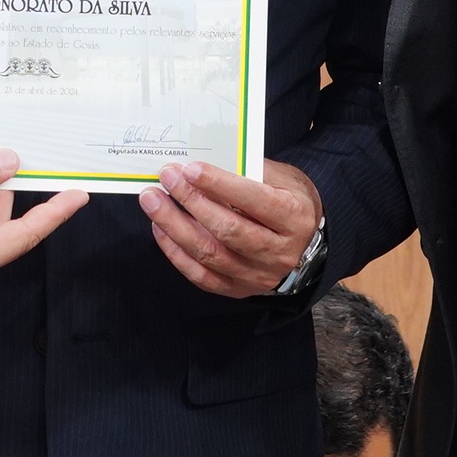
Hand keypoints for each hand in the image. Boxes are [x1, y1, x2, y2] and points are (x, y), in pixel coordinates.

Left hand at [139, 159, 322, 296]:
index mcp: (294, 218)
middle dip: (191, 202)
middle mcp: (280, 252)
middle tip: (166, 178)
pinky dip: (176, 252)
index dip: (220, 184)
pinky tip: (161, 229)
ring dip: (175, 226)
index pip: (255, 200)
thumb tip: (202, 166)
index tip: (190, 169)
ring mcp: (259, 275)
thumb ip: (247, 170)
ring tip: (153, 201)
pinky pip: (201, 276)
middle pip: (229, 230)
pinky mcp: (239, 290)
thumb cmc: (287, 198)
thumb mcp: (281, 177)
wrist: (303, 238)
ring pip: (210, 254)